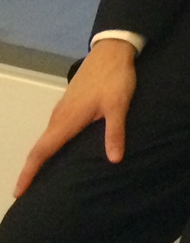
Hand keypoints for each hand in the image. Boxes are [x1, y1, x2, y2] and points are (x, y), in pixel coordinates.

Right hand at [14, 38, 136, 196]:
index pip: (42, 152)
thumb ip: (115, 132)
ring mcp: (62, 108)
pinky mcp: (69, 102)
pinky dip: (50, 143)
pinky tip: (58, 149)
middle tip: (26, 191)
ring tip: (40, 175)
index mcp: (66, 120)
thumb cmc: (114, 78)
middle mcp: (59, 116)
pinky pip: (54, 129)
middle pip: (40, 148)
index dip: (29, 173)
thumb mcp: (119, 106)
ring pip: (47, 137)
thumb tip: (115, 160)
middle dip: (31, 170)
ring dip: (40, 157)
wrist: (112, 50)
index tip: (17, 192)